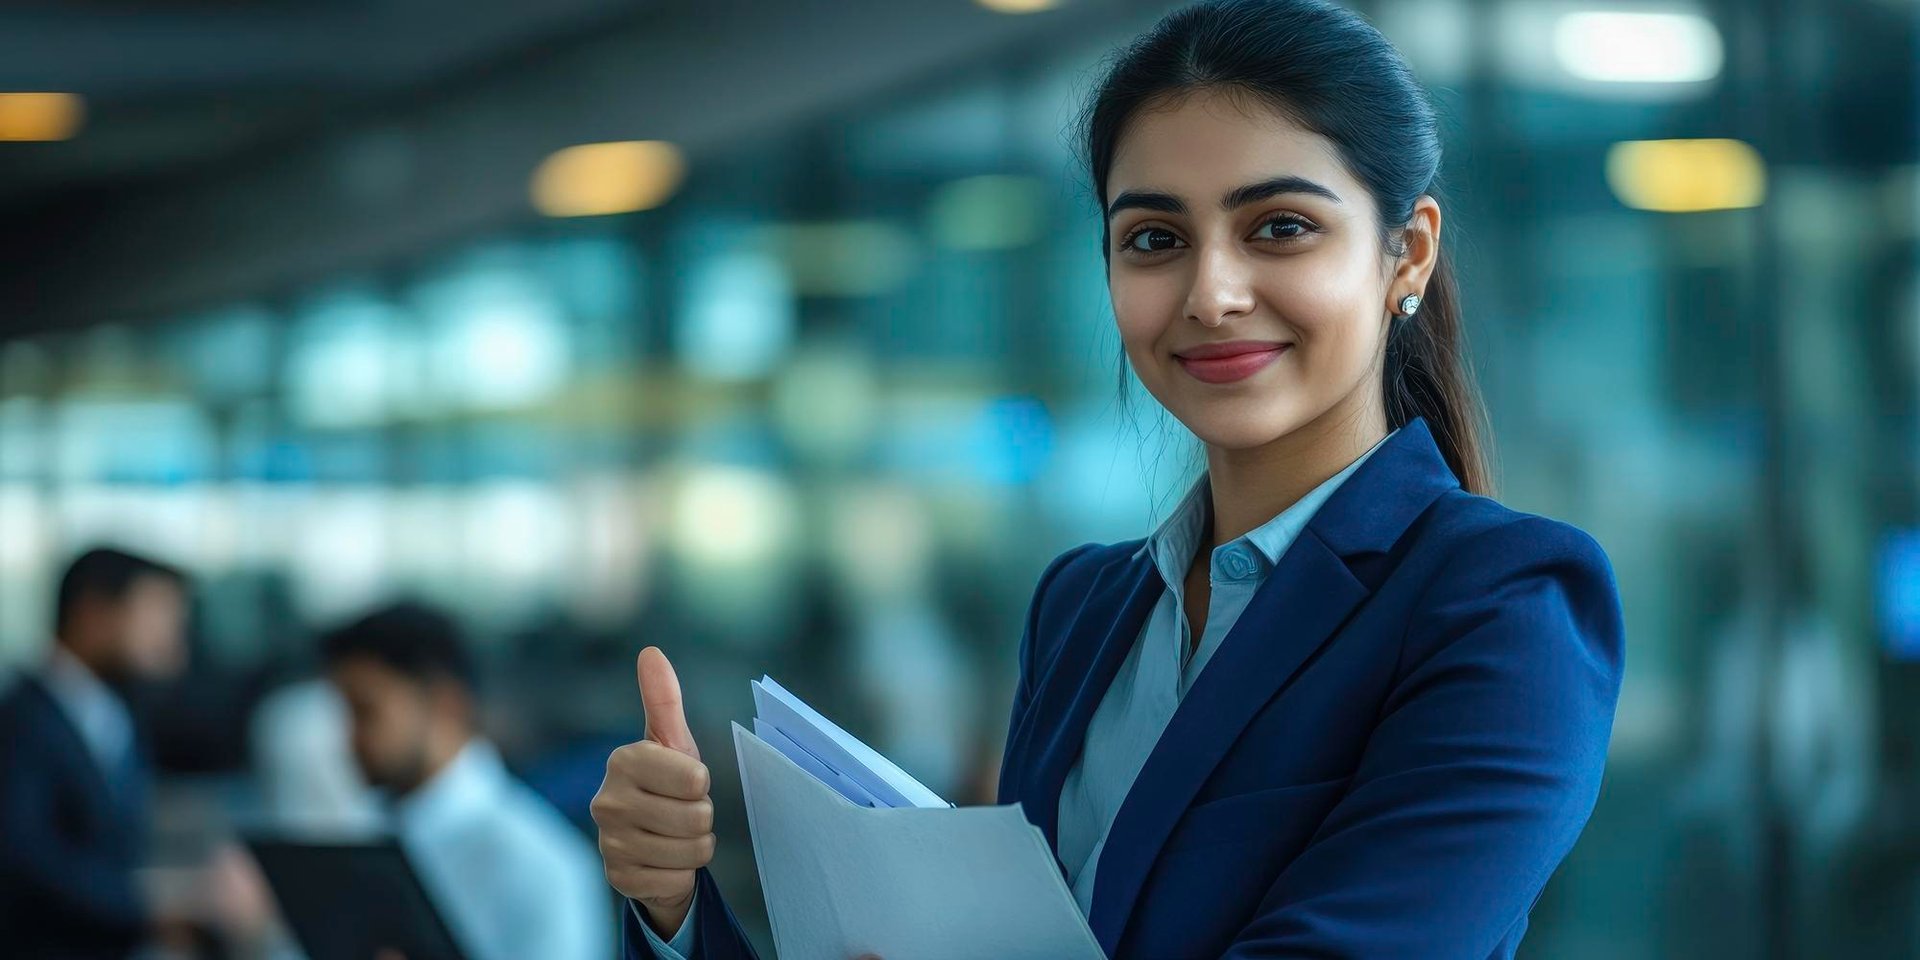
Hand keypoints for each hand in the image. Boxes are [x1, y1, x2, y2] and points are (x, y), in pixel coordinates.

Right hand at [591, 646, 715, 937]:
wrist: (650, 842)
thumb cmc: (667, 783)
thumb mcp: (672, 742)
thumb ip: (664, 698)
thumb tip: (650, 652)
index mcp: (623, 761)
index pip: (695, 779)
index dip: (701, 785)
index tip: (684, 783)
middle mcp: (607, 801)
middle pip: (697, 817)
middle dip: (701, 818)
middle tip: (681, 812)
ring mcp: (608, 842)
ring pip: (690, 851)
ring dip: (694, 847)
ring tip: (675, 836)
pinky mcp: (617, 878)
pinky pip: (676, 880)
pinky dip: (680, 875)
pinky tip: (663, 862)